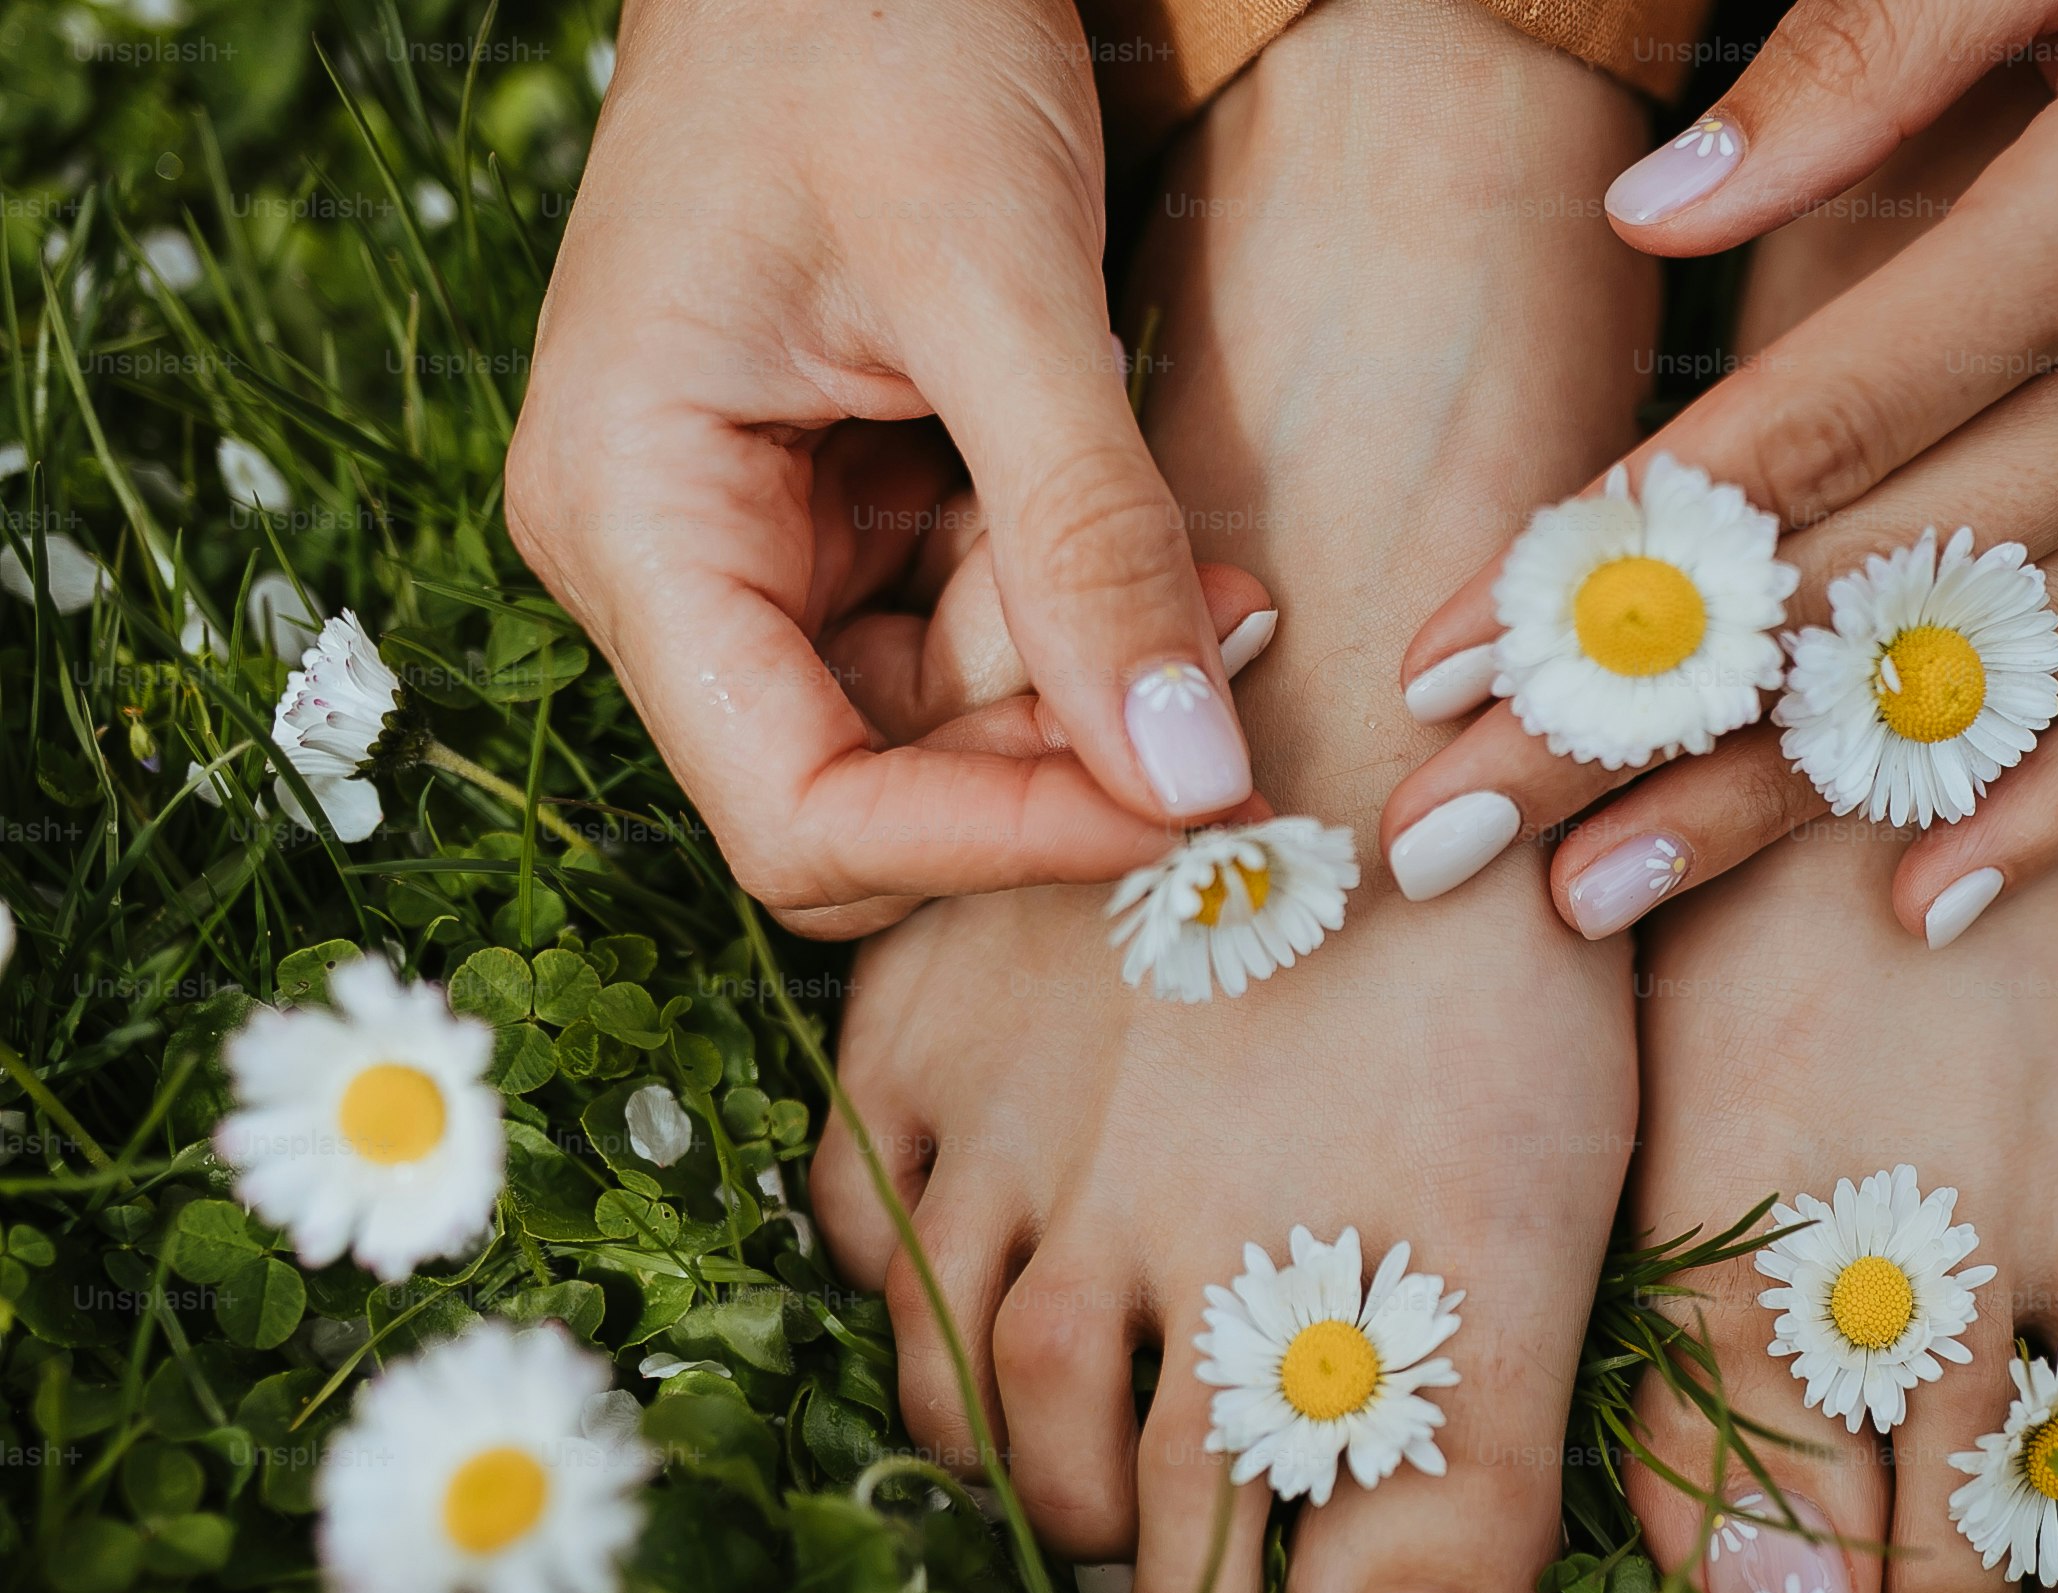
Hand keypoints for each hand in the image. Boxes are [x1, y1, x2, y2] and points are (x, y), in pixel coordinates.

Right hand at [508, 0, 1264, 937]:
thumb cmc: (873, 26)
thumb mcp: (996, 281)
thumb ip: (1086, 539)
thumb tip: (1186, 781)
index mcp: (632, 514)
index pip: (798, 810)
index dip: (992, 847)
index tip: (1184, 812)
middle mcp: (669, 555)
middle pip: (877, 781)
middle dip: (1060, 749)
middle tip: (1227, 658)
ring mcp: (754, 536)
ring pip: (946, 718)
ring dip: (1094, 674)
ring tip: (1220, 580)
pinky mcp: (842, 508)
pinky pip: (974, 628)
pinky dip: (1084, 611)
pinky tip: (1172, 551)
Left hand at [1381, 0, 2057, 943]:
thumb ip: (1863, 64)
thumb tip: (1658, 211)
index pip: (1803, 437)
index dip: (1617, 559)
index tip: (1453, 658)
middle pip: (1848, 595)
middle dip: (1630, 723)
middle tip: (1449, 836)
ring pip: (1974, 681)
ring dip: (1772, 801)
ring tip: (1595, 903)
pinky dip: (2054, 812)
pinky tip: (1920, 904)